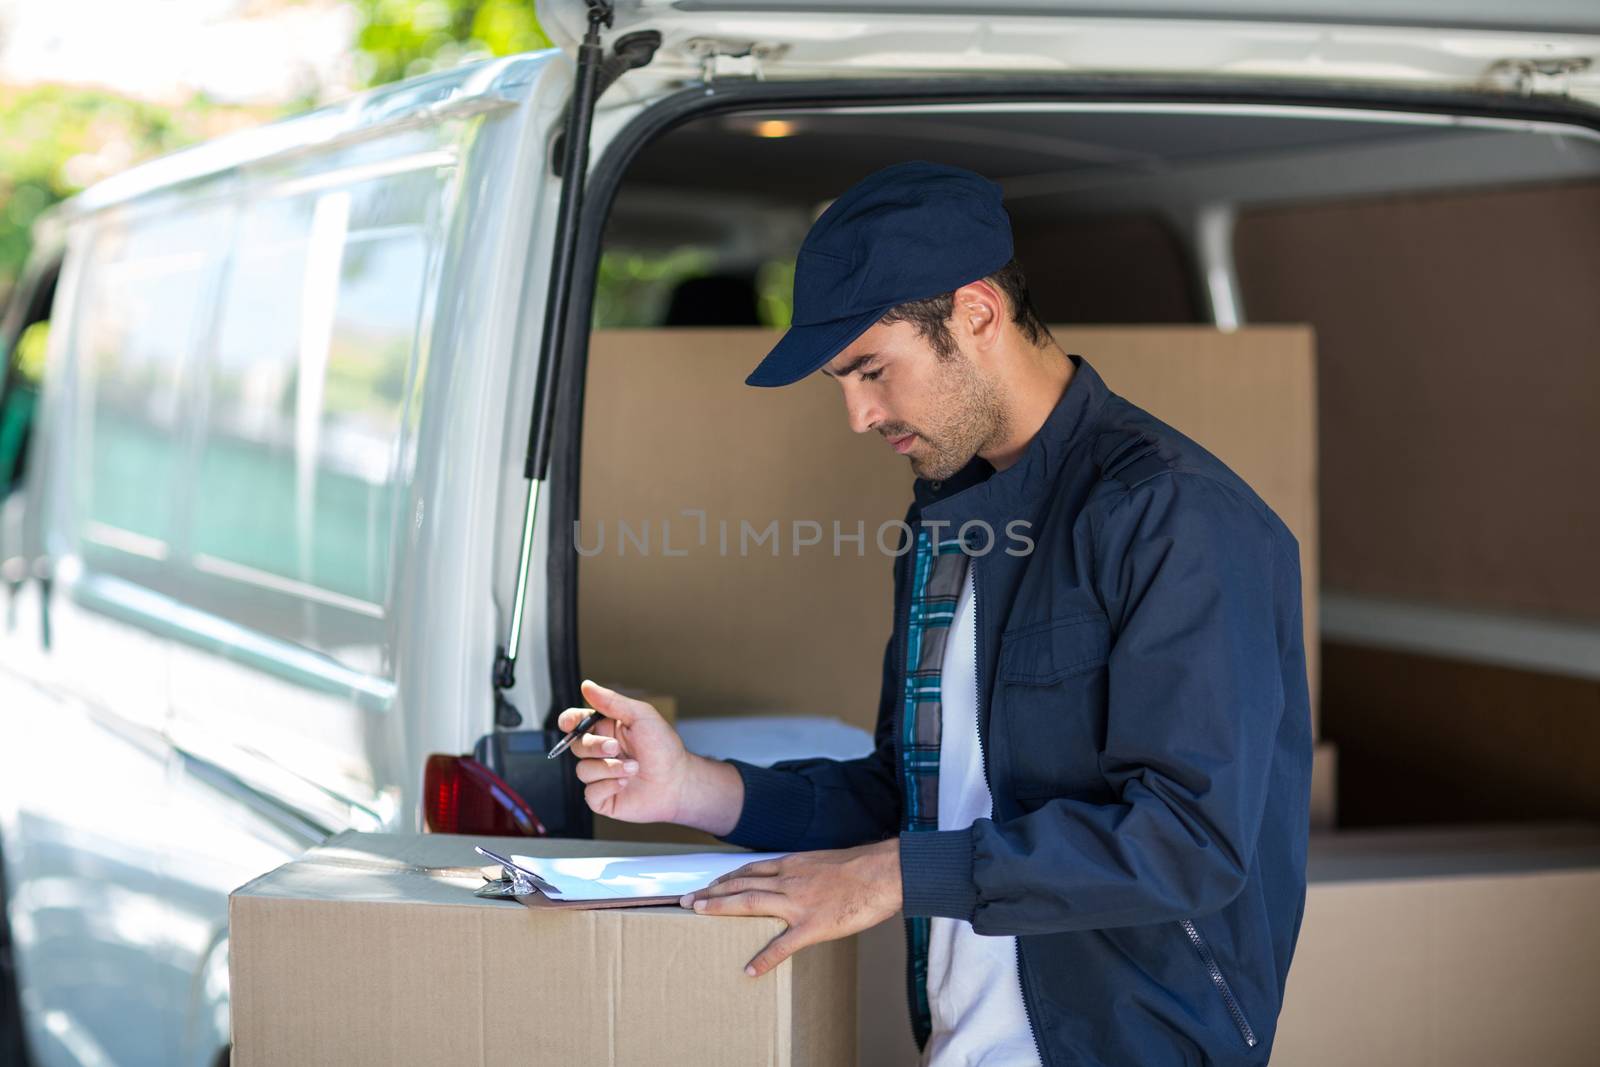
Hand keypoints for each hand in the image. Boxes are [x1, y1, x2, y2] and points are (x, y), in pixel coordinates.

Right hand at [559, 680, 742, 834]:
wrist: (678, 781)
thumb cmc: (664, 748)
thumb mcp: (641, 716)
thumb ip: (612, 702)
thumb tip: (587, 686)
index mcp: (607, 729)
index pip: (576, 722)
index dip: (568, 721)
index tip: (569, 723)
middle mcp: (601, 752)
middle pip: (577, 746)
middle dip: (594, 746)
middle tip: (616, 747)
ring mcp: (601, 775)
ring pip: (582, 770)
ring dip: (608, 768)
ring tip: (633, 768)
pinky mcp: (603, 797)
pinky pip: (590, 793)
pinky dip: (607, 786)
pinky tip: (624, 783)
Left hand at [680, 839, 901, 976]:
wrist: (882, 873)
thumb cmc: (861, 867)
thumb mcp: (825, 860)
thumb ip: (806, 870)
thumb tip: (797, 877)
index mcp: (793, 864)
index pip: (750, 870)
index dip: (726, 877)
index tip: (709, 884)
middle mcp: (789, 879)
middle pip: (741, 883)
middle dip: (712, 891)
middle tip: (687, 899)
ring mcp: (798, 902)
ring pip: (751, 902)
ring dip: (722, 907)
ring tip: (700, 914)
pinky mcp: (813, 925)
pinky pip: (783, 945)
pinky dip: (765, 958)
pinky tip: (750, 969)